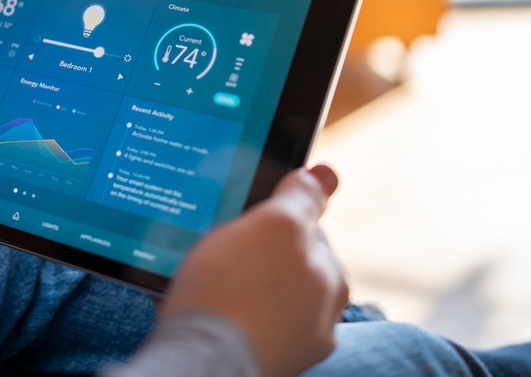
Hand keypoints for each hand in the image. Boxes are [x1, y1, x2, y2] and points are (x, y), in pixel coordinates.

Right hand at [161, 164, 348, 376]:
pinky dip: (222, 310)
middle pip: (283, 264)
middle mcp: (319, 318)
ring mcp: (287, 344)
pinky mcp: (256, 360)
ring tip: (203, 279)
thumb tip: (327, 173)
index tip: (242, 221)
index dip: (272, 218)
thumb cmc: (235, 293)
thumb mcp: (275, 226)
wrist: (199, 363)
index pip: (307, 230)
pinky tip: (200, 304)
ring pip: (258, 292)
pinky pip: (237, 321)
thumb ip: (303, 200)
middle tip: (218, 250)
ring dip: (234, 281)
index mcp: (331, 282)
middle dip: (255, 253)